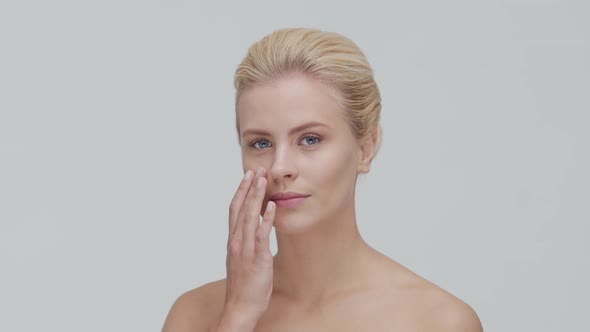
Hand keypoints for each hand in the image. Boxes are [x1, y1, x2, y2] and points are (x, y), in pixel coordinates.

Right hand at [222, 167, 275, 326]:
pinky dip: (266, 219)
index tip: (248, 177)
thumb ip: (246, 244)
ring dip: (256, 196)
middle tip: (256, 169)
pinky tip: (271, 206)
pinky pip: (261, 234)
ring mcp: (245, 249)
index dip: (241, 191)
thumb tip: (254, 232)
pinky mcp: (257, 257)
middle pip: (239, 208)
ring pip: (248, 216)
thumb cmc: (244, 286)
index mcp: (233, 241)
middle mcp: (236, 241)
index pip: (234, 210)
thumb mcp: (243, 259)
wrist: (241, 306)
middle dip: (248, 187)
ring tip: (263, 179)